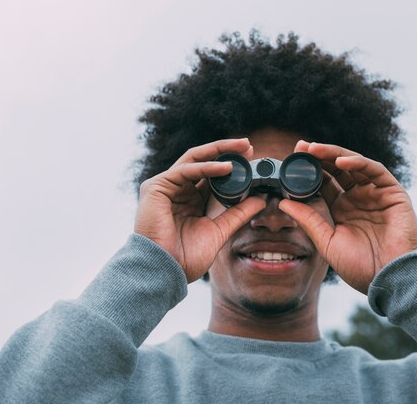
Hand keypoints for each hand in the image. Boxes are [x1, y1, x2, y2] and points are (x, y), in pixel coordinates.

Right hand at [134, 138, 265, 282]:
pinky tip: (226, 167)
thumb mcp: (219, 230)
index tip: (252, 159)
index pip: (211, 175)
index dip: (231, 165)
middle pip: (203, 161)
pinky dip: (207, 167)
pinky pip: (185, 170)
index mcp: (190, 200)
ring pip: (194, 159)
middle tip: (249, 146)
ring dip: (219, 151)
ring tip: (242, 149)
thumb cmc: (185, 257)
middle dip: (226, 150)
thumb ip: (237, 214)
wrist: (165, 271)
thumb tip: (261, 200)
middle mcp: (177, 190)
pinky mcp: (156, 187)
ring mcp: (165, 186)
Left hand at [279, 141, 416, 293]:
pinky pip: (375, 170)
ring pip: (354, 165)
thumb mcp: (327, 242)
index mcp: (342, 209)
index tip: (291, 160)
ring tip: (314, 149)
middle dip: (319, 157)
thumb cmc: (360, 267)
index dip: (309, 170)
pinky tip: (341, 161)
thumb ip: (308, 220)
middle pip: (337, 170)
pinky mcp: (393, 192)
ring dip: (334, 154)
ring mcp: (376, 193)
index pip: (324, 182)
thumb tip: (283, 202)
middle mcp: (359, 198)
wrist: (390, 280)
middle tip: (300, 148)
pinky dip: (358, 162)